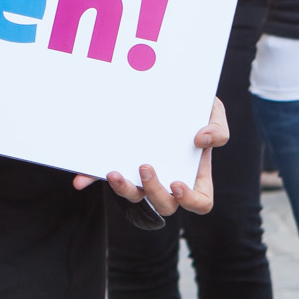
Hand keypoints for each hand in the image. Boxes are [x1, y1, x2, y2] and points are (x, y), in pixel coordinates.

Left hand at [73, 98, 228, 216]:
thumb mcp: (213, 112)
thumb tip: (201, 140)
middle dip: (154, 191)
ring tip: (115, 172)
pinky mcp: (121, 165)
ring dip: (124, 190)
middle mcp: (168, 181)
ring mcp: (143, 176)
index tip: (177, 183)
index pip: (200, 203)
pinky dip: (92, 180)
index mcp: (195, 175)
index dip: (189, 200)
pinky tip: (80, 181)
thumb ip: (218, 128)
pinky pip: (105, 179)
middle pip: (164, 206)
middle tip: (145, 166)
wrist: (168, 92)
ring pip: (134, 197)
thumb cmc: (196, 108)